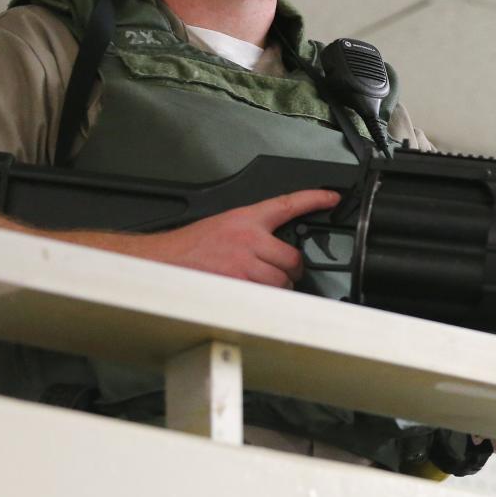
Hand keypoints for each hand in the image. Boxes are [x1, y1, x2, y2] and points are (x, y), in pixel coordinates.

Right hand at [132, 189, 340, 287]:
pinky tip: (252, 294)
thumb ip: (253, 233)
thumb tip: (275, 249)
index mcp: (246, 219)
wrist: (163, 260)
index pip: (288, 204)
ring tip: (264, 284)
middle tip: (286, 272)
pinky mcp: (238, 285)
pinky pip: (266, 296)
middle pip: (292, 257)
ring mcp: (244, 263)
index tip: (332, 197)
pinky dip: (264, 299)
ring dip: (279, 287)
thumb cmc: (191, 245)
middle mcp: (249, 239)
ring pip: (282, 281)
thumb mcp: (224, 224)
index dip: (314, 199)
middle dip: (293, 269)